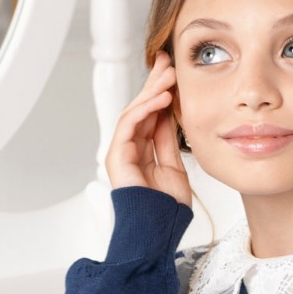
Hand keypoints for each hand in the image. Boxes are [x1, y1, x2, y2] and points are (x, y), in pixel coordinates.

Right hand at [104, 50, 191, 206]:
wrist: (158, 232)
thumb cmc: (166, 210)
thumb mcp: (175, 167)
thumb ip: (168, 141)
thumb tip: (171, 113)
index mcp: (143, 151)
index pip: (150, 114)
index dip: (160, 92)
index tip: (173, 71)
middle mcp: (129, 149)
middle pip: (140, 108)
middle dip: (154, 83)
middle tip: (167, 61)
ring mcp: (121, 152)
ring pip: (134, 112)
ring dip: (151, 91)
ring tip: (169, 75)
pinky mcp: (117, 156)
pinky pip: (129, 124)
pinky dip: (145, 109)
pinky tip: (161, 98)